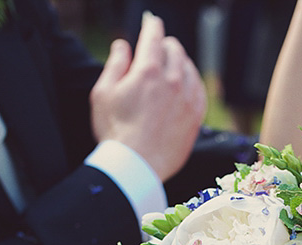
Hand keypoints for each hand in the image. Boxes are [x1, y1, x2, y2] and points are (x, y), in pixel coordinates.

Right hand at [90, 13, 206, 181]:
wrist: (136, 167)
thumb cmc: (114, 132)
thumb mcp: (102, 93)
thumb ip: (115, 64)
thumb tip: (123, 45)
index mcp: (148, 71)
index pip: (154, 35)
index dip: (151, 25)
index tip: (151, 21)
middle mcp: (173, 81)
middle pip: (174, 48)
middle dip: (163, 44)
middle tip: (156, 48)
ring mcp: (188, 98)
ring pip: (188, 66)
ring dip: (178, 61)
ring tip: (168, 67)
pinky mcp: (196, 115)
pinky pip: (199, 88)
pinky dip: (191, 80)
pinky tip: (183, 84)